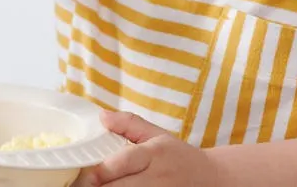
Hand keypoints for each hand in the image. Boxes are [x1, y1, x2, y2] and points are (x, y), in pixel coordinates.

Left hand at [88, 112, 221, 186]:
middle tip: (85, 184)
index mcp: (153, 154)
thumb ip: (128, 123)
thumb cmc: (177, 156)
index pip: (122, 163)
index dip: (100, 171)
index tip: (85, 172)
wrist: (211, 178)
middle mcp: (156, 178)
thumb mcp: (157, 134)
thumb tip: (102, 116)